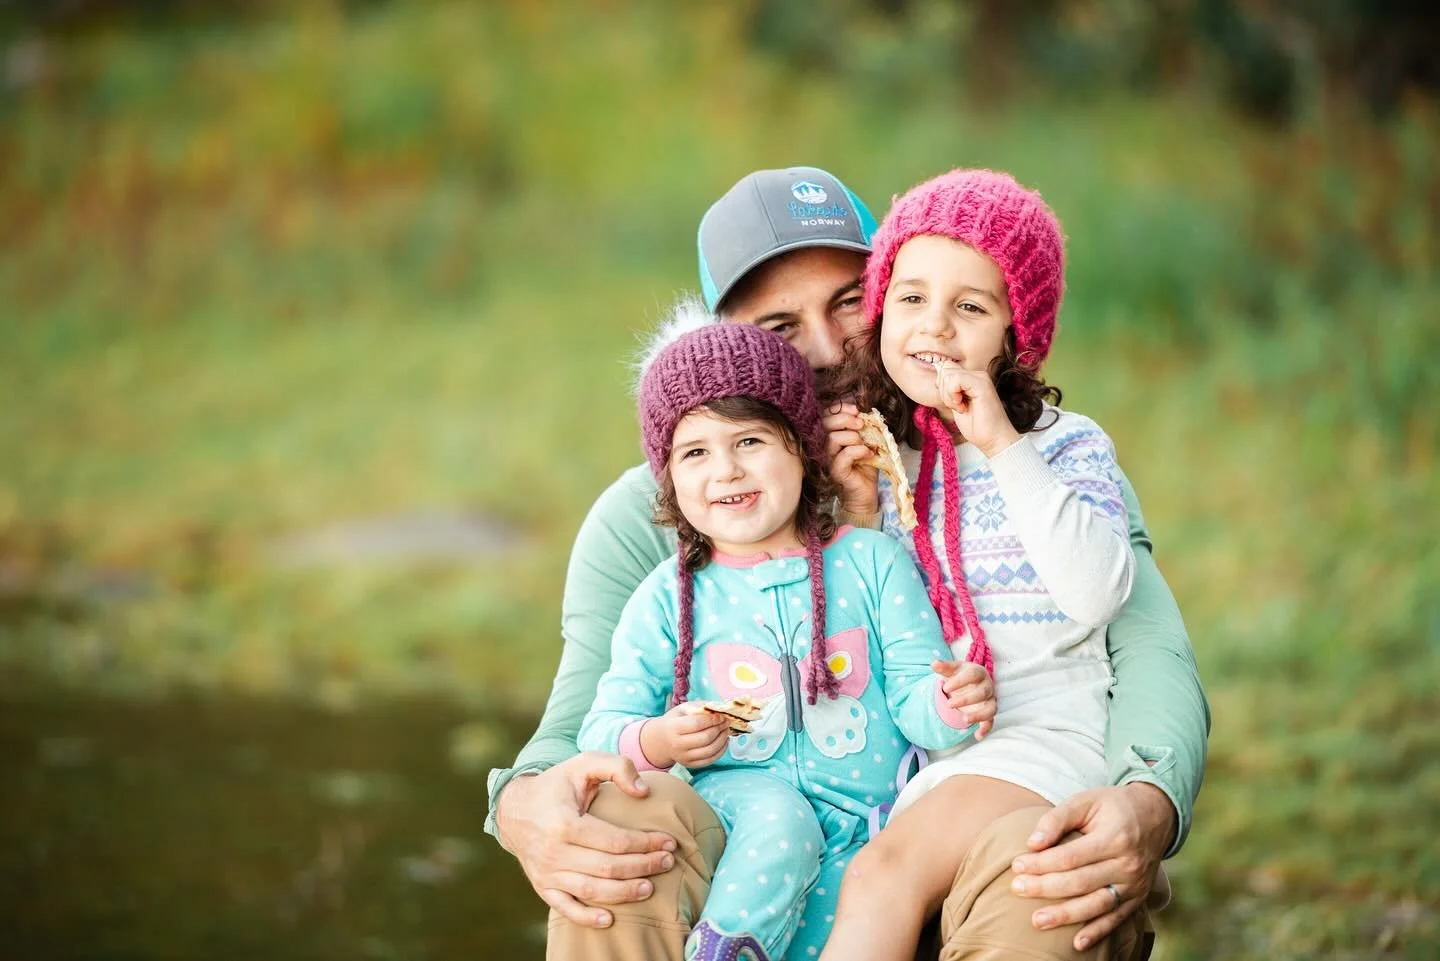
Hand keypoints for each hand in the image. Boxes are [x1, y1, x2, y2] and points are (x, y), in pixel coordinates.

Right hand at [495, 753, 678, 927]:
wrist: (514, 808)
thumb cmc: (556, 785)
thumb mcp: (584, 763)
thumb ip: (617, 767)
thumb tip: (644, 791)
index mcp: (565, 823)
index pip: (615, 841)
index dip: (646, 843)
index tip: (669, 842)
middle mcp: (553, 851)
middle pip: (607, 867)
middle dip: (643, 867)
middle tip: (668, 862)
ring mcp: (546, 872)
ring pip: (591, 890)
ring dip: (624, 893)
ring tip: (650, 887)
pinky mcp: (542, 886)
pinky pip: (565, 908)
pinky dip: (587, 917)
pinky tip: (609, 919)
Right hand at [639, 704, 731, 769]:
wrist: (661, 741)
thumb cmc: (674, 721)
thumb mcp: (682, 709)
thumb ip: (699, 707)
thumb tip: (718, 707)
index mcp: (673, 727)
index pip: (697, 724)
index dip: (712, 720)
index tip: (721, 716)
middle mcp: (677, 744)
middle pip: (705, 738)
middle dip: (719, 729)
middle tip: (726, 722)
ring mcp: (684, 757)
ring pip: (710, 751)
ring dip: (722, 739)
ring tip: (726, 731)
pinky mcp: (690, 765)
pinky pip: (710, 760)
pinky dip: (721, 751)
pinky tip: (724, 741)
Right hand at [824, 403, 879, 515]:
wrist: (866, 493)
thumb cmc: (865, 467)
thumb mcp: (867, 442)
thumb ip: (865, 428)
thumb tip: (866, 412)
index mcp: (832, 435)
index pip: (827, 415)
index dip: (840, 408)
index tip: (856, 409)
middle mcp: (827, 446)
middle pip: (826, 423)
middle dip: (845, 419)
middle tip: (860, 424)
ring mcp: (829, 459)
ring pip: (833, 439)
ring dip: (852, 437)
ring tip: (865, 443)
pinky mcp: (836, 471)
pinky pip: (844, 455)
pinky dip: (858, 451)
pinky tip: (868, 454)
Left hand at [932, 659, 995, 738]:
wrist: (968, 683)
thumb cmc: (959, 675)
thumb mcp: (951, 670)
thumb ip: (944, 667)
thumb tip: (934, 663)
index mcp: (978, 672)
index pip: (973, 674)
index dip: (960, 681)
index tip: (945, 688)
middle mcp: (987, 686)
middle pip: (982, 692)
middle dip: (966, 699)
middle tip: (948, 704)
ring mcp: (989, 700)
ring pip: (991, 708)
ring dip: (979, 715)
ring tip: (964, 720)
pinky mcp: (988, 712)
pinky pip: (991, 721)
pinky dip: (986, 729)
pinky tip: (977, 736)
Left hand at [934, 363, 1018, 457]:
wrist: (993, 439)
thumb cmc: (976, 426)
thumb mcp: (955, 403)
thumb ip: (948, 388)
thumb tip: (937, 372)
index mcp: (971, 377)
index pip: (945, 368)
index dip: (942, 387)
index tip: (953, 404)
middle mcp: (977, 374)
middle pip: (944, 368)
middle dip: (943, 390)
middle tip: (957, 406)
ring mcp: (980, 377)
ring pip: (947, 374)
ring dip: (948, 395)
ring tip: (961, 407)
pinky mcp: (981, 384)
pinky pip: (955, 380)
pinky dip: (952, 396)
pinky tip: (962, 407)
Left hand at [1008, 783, 1177, 951]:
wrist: (1155, 815)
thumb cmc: (1112, 806)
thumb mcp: (1086, 800)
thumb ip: (1057, 819)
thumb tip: (1032, 843)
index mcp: (1115, 837)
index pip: (1071, 856)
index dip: (1042, 863)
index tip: (1017, 865)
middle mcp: (1128, 864)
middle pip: (1080, 882)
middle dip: (1045, 888)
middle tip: (1017, 889)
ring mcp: (1135, 885)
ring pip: (1097, 905)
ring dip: (1066, 916)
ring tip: (1037, 921)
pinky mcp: (1138, 897)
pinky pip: (1117, 919)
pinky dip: (1098, 932)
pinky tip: (1078, 943)